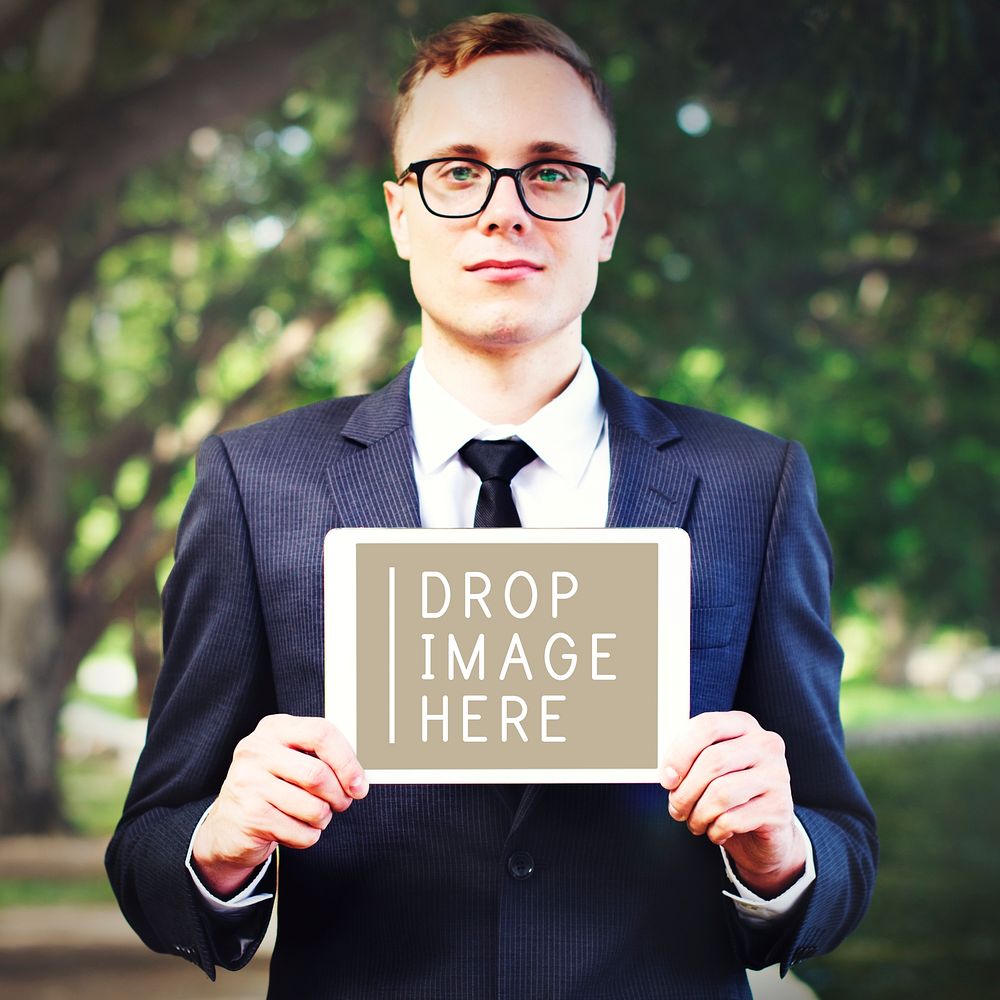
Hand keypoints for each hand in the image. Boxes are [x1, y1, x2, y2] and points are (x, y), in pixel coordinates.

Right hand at [192, 714, 367, 897]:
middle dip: (339, 796)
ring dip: (324, 819)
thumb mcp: (291, 758)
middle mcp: (256, 750)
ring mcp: (249, 783)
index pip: (321, 733)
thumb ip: (322, 756)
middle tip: (341, 803)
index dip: (347, 760)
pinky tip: (294, 829)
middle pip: (318, 774)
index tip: (359, 783)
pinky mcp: (250, 816)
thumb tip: (360, 776)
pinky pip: (301, 833)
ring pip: (314, 807)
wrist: (229, 824)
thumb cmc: (272, 786)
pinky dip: (308, 836)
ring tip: (314, 816)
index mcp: (274, 728)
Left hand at [660, 711, 805, 897]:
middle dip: (684, 791)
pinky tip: (717, 831)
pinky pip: (733, 819)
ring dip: (698, 814)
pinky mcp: (780, 808)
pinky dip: (715, 830)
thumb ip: (690, 759)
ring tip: (695, 822)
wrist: (766, 832)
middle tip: (676, 808)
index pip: (706, 726)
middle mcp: (765, 744)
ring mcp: (777, 775)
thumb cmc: (730, 793)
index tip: (666, 779)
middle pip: (712, 762)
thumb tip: (663, 770)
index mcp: (743, 724)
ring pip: (721, 793)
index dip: (679, 753)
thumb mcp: (711, 769)